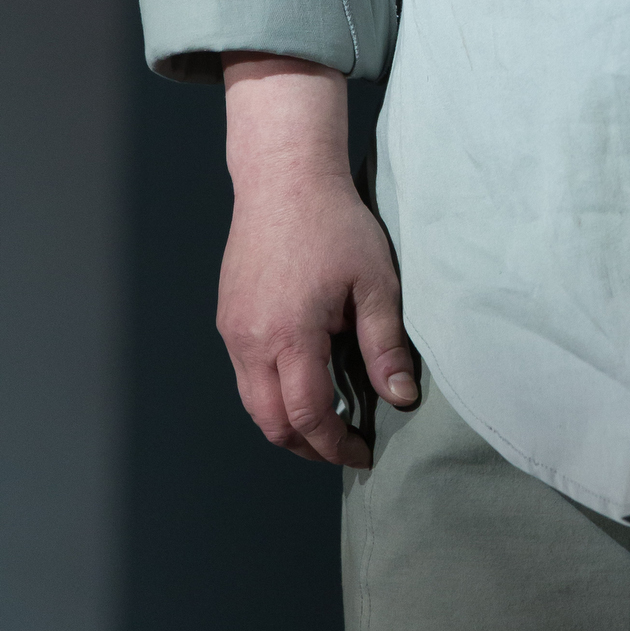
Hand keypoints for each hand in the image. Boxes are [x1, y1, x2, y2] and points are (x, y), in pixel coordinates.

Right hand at [217, 55, 415, 470]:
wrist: (284, 178)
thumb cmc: (334, 223)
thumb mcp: (375, 281)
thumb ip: (386, 345)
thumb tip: (400, 397)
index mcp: (290, 336)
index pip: (307, 417)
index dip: (334, 445)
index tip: (361, 452)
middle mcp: (251, 341)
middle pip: (270, 422)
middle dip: (306, 446)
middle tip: (341, 446)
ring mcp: (233, 330)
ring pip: (252, 401)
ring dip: (285, 421)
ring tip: (324, 421)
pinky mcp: (227, 317)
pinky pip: (244, 373)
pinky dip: (270, 391)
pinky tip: (300, 379)